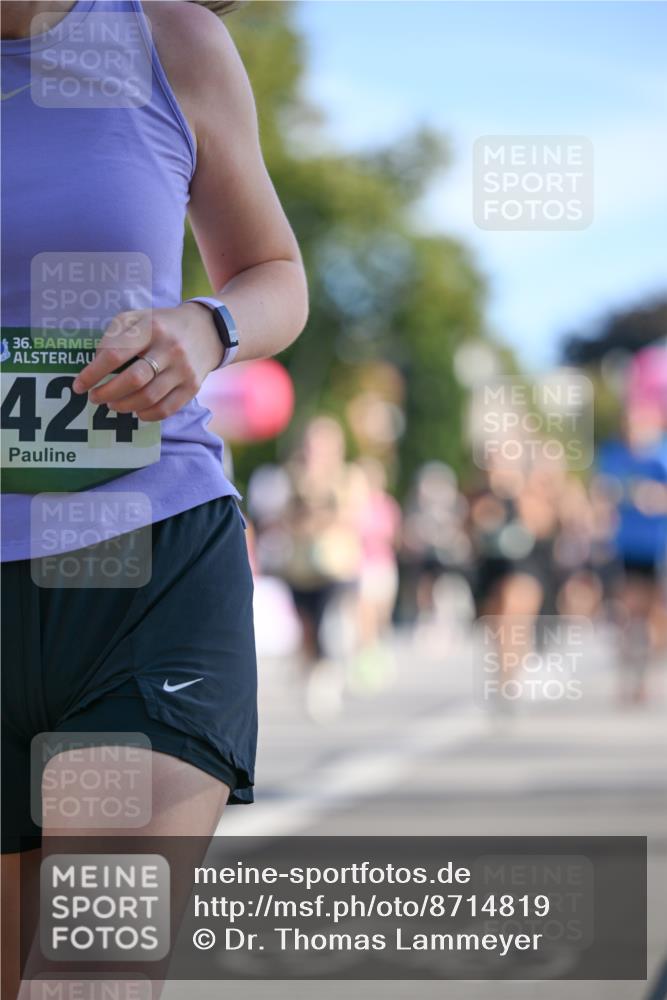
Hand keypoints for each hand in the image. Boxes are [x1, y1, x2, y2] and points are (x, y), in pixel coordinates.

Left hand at [71, 303, 223, 420]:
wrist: (208, 330)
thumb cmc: (162, 325)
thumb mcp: (138, 317)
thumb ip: (115, 336)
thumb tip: (96, 366)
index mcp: (151, 328)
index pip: (116, 354)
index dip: (93, 373)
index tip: (80, 385)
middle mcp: (170, 349)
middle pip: (133, 380)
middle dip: (107, 393)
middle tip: (95, 397)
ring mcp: (184, 370)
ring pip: (148, 398)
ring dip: (123, 406)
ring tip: (112, 404)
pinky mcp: (192, 387)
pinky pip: (166, 409)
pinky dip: (145, 414)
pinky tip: (135, 410)